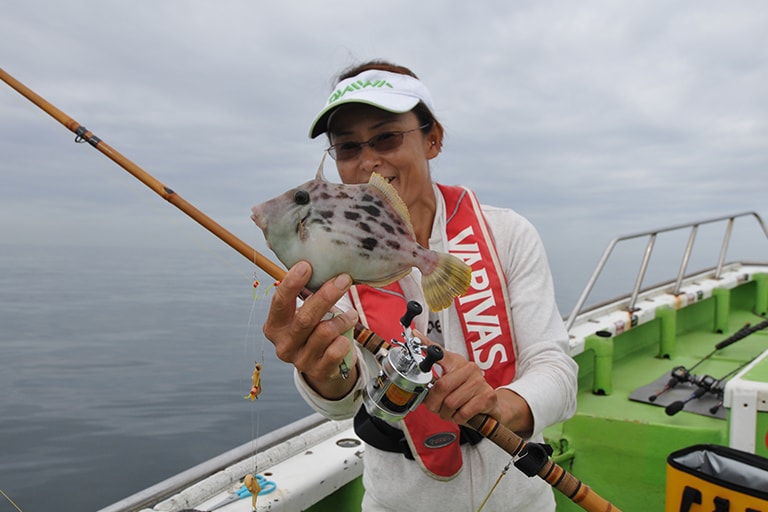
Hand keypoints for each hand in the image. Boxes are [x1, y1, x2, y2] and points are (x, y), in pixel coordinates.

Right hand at [262, 261, 358, 398]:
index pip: (279, 302)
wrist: (320, 367)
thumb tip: (311, 258)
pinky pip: (336, 351)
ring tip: (351, 315)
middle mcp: (283, 344)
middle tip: (344, 279)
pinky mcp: (319, 371)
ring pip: (324, 333)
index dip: (292, 283)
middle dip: (326, 296)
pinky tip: (346, 337)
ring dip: (342, 319)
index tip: (306, 265)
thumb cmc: (311, 331)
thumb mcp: (300, 314)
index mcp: (274, 326)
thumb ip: (302, 293)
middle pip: (305, 318)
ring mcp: (300, 360)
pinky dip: (344, 340)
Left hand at [416, 332, 533, 435]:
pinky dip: (458, 418)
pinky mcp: (487, 396)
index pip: (439, 353)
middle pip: (442, 386)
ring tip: (450, 411)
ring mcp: (479, 381)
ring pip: (450, 403)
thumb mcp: (449, 383)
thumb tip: (416, 368)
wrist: (491, 406)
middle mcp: (469, 368)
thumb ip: (432, 378)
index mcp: (456, 362)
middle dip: (434, 403)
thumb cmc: (466, 394)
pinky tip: (461, 414)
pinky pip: (463, 413)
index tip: (414, 335)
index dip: (426, 345)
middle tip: (435, 407)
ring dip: (446, 413)